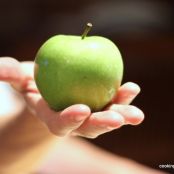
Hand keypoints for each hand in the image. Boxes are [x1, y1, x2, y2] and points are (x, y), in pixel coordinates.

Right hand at [0, 57, 143, 137]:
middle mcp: (74, 120)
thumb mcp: (20, 79)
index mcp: (53, 118)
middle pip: (89, 127)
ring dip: (122, 114)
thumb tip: (0, 68)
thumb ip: (11, 75)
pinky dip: (124, 98)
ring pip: (106, 118)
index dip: (69, 120)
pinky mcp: (101, 104)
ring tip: (136, 114)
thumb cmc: (34, 85)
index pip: (60, 124)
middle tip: (117, 120)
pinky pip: (113, 102)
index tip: (81, 110)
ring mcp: (90, 114)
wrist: (51, 89)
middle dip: (102, 124)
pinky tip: (132, 89)